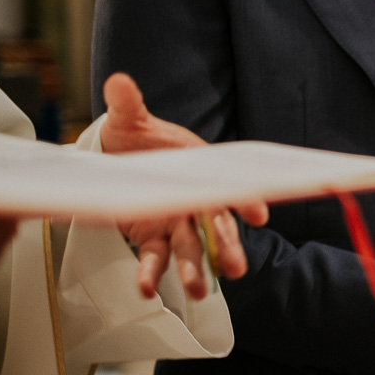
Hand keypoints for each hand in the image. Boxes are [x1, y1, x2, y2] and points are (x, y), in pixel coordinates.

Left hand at [100, 72, 268, 298]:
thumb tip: (118, 83)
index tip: (257, 214)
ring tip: (196, 291)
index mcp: (201, 171)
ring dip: (195, 271)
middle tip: (237, 268)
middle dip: (228, 248)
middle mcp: (194, 200)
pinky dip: (152, 274)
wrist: (116, 154)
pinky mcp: (152, 236)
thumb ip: (128, 105)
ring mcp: (175, 222)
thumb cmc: (135, 136)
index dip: (245, 200)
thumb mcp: (130, 119)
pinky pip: (155, 258)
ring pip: (191, 249)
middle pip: (216, 228)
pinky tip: (146, 289)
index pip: (229, 187)